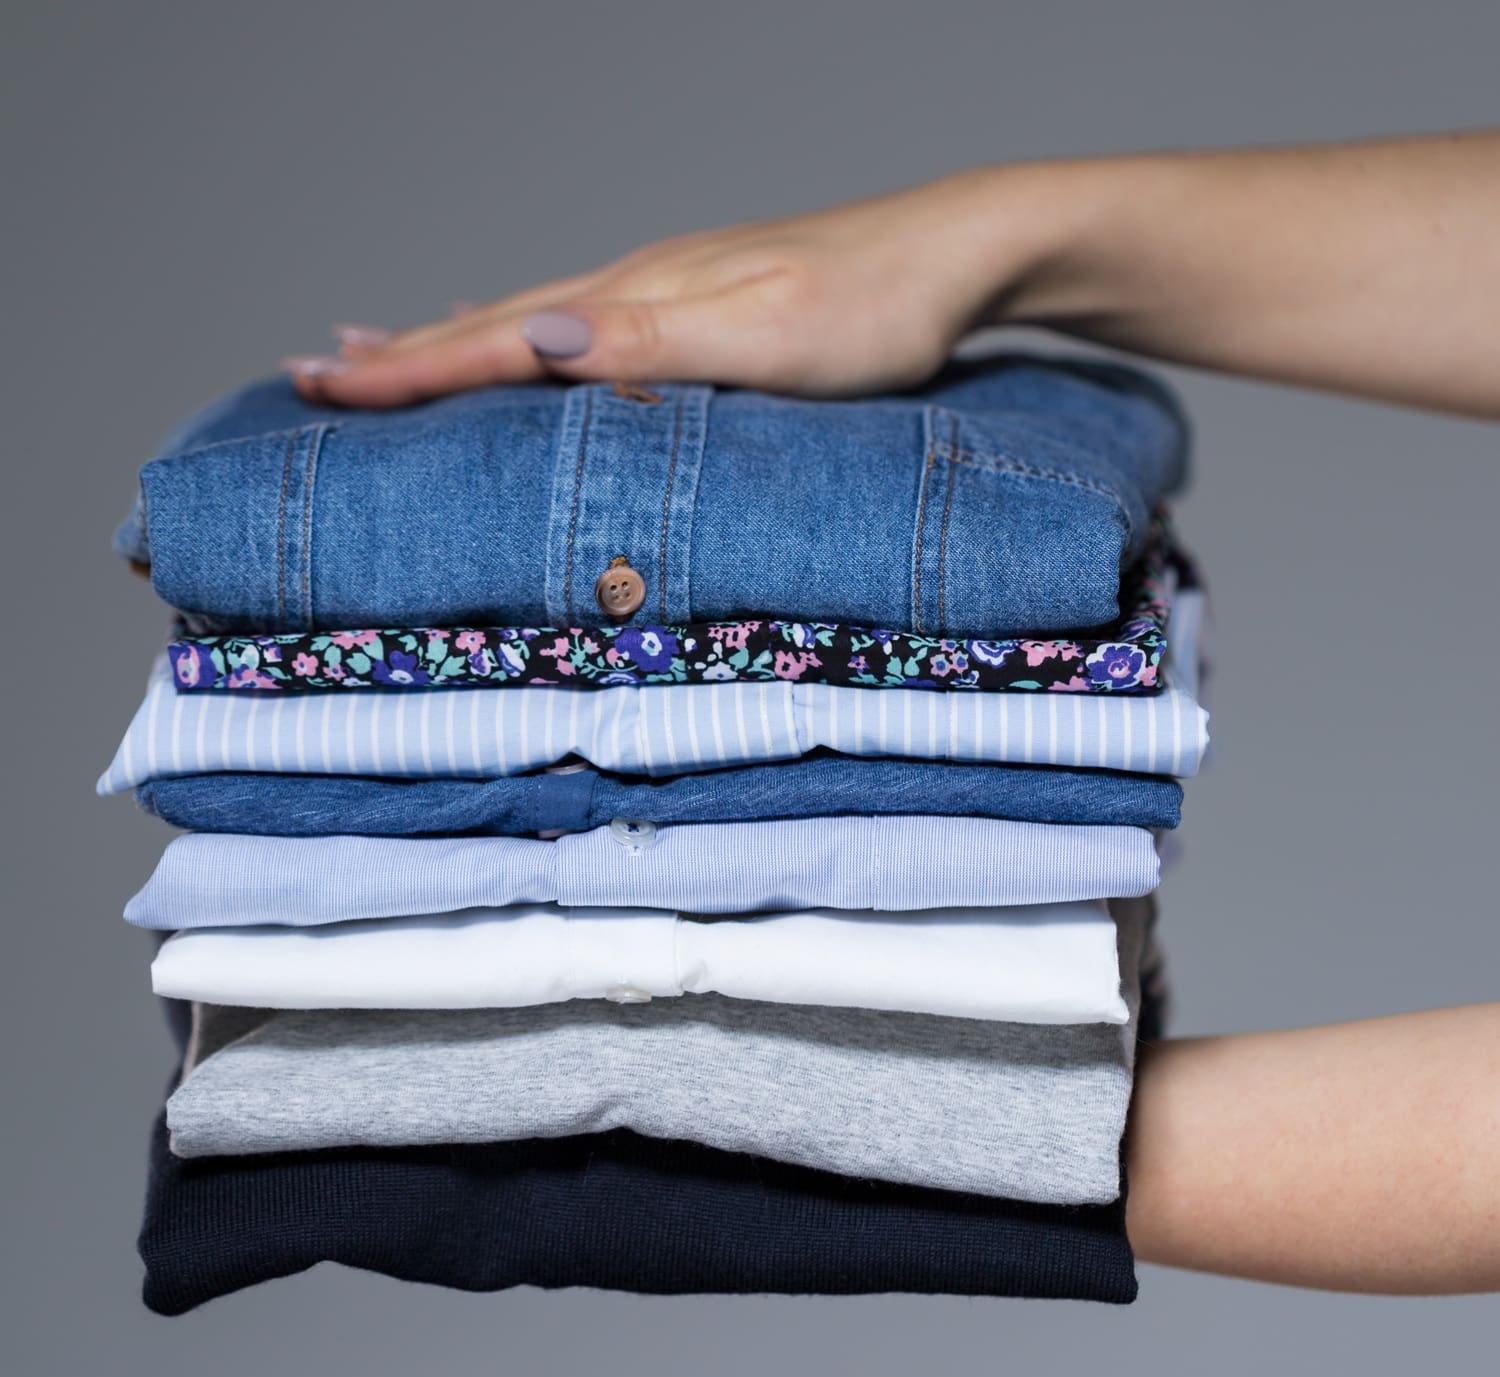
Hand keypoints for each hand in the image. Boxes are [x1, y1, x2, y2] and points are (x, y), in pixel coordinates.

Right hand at [283, 169, 1031, 406]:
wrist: (955, 258)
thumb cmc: (875, 310)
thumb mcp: (768, 337)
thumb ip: (654, 341)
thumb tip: (536, 335)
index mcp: (636, 299)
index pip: (496, 340)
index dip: (406, 369)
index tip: (318, 384)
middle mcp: (636, 287)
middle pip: (492, 324)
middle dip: (400, 356)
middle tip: (313, 374)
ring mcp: (665, 290)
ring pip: (528, 321)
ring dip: (447, 342)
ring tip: (378, 352)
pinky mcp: (698, 304)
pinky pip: (581, 324)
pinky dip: (524, 334)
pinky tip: (519, 334)